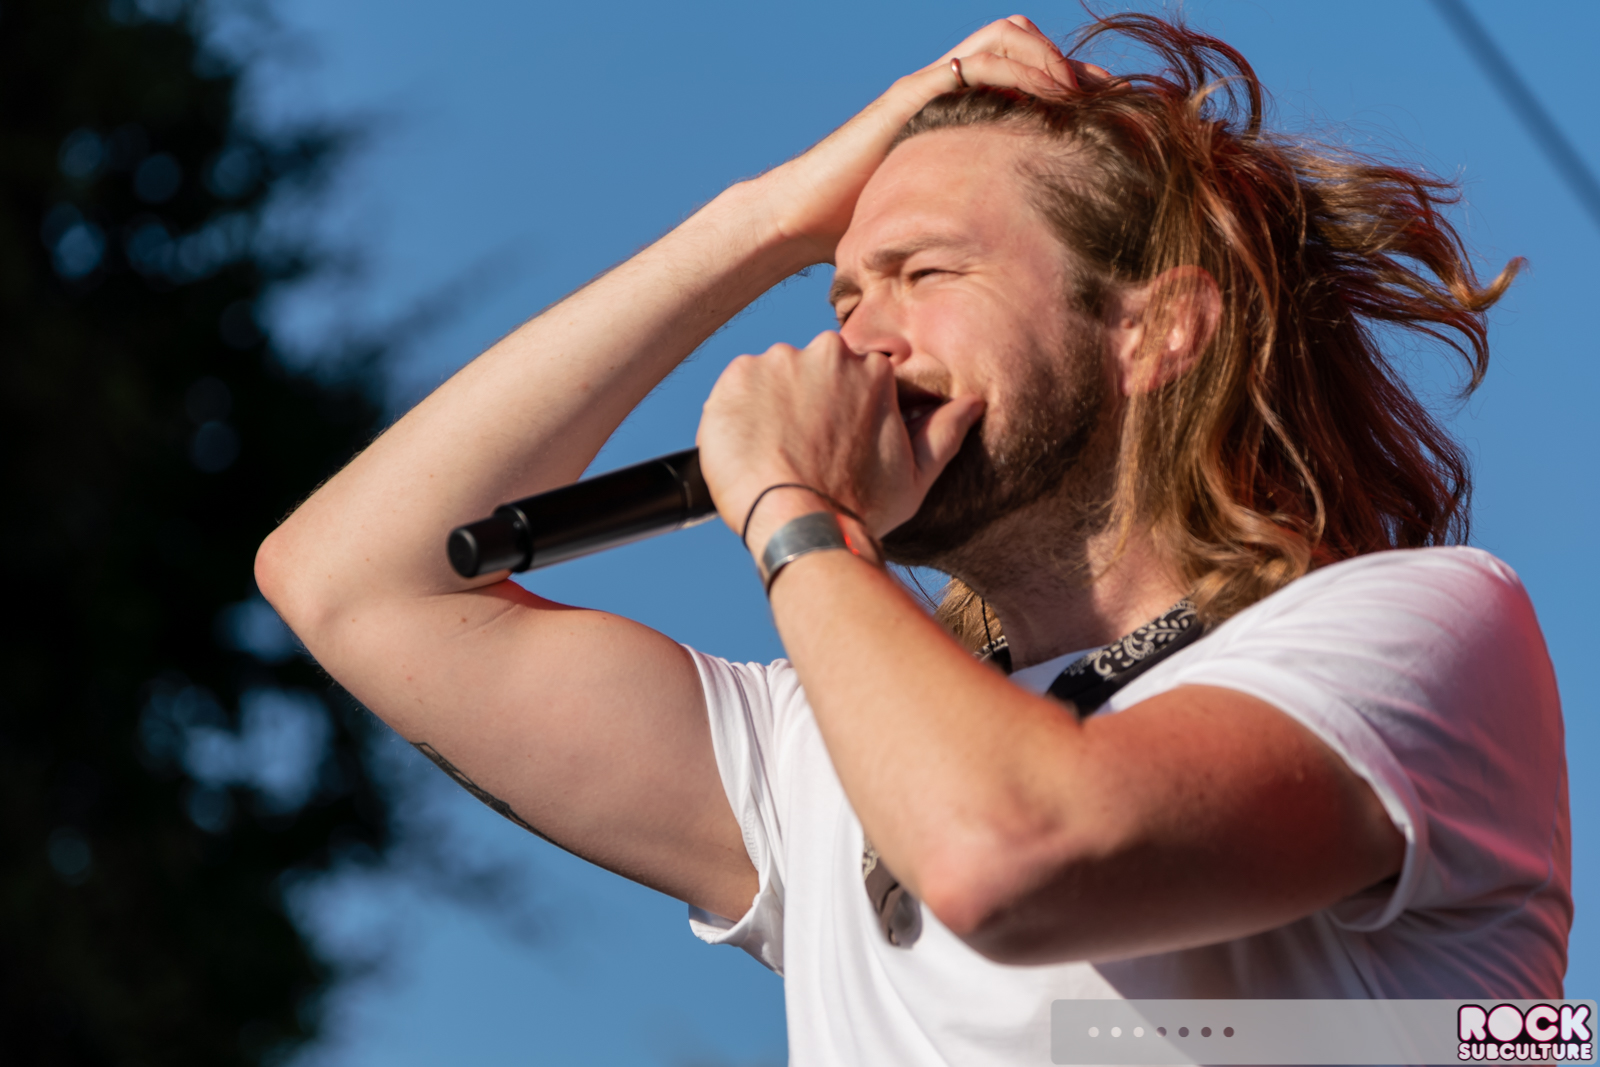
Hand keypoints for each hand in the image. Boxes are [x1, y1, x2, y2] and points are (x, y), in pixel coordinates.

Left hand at [696, 331, 983, 557]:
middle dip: (809, 402)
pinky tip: (750, 448)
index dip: (843, 409)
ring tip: (775, 453)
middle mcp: (828, 353)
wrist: (799, 526)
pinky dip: (740, 412)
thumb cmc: (859, 508)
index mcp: (873, 369)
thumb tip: (972, 403)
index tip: (835, 440)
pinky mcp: (736, 376)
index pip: (855, 374)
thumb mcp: (915, 476)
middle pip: (814, 370)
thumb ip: (943, 432)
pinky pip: (736, 387)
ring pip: (774, 376)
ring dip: (773, 405)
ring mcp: (779, 361)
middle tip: (805, 450)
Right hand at [756, 16, 1107, 262]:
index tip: (1110, 113)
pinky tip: (1046, 103)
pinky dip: (1018, 75)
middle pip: (1018, 38)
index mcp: (952, 109)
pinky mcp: (913, 97)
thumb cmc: (860, 222)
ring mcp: (929, 86)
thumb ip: (968, 215)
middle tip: (1105, 98)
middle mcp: (944, 87)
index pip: (1020, 70)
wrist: (804, 218)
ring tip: (1081, 96)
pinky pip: (974, 66)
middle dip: (1067, 60)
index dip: (1068, 82)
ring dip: (1049, 59)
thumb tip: (1016, 263)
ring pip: (1004, 38)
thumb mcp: (933, 214)